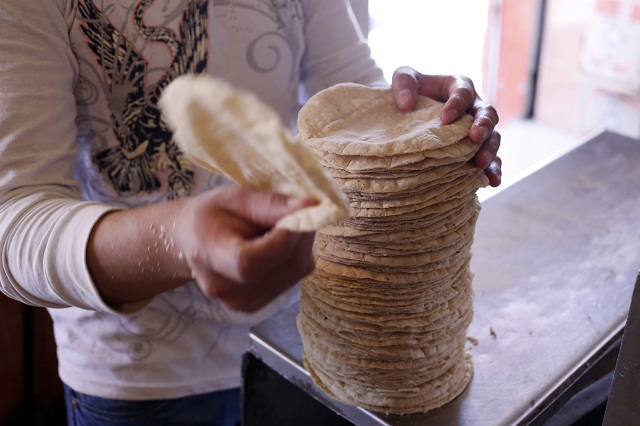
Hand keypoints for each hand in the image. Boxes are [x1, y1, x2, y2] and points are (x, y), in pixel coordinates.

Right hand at [174, 186, 316, 311]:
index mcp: (209, 257)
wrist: (194, 241)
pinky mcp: (258, 304)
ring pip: (295, 271)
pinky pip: (294, 278)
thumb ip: (269, 204)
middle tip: (302, 209)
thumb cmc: (211, 215)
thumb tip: (310, 206)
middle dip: (302, 234)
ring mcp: (243, 302)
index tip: (300, 211)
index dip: (284, 238)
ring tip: (286, 224)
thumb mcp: (234, 198)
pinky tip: (281, 243)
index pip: (251, 261)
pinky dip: (296, 256)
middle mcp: (226, 289)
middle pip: (283, 267)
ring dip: (302, 244)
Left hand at [391, 66, 501, 186]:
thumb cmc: (410, 91)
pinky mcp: (476, 150)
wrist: (409, 110)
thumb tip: (406, 104)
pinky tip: (492, 181)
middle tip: (474, 138)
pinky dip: (494, 170)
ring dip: (490, 150)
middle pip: (487, 114)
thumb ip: (403, 81)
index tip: (445, 118)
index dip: (457, 104)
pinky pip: (491, 160)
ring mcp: (478, 130)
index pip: (464, 92)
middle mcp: (474, 108)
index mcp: (459, 87)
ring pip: (493, 138)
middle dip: (483, 126)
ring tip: (480, 163)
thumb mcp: (404, 77)